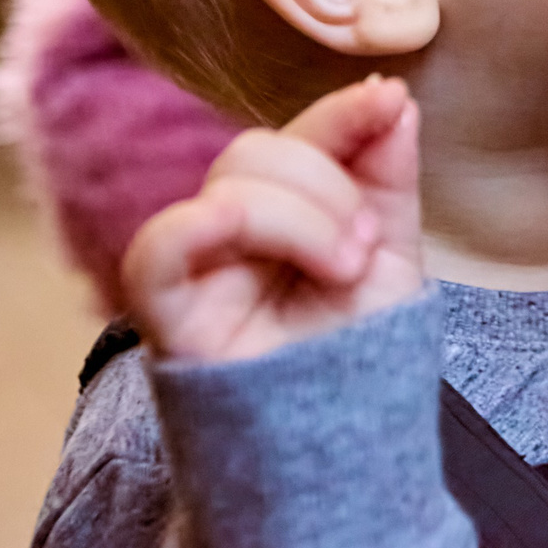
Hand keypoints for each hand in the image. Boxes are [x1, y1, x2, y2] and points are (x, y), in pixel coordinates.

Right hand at [120, 74, 422, 362]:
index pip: (294, 139)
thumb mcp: (391, 255)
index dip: (339, 115)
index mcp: (280, 213)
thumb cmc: (359, 358)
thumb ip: (385, 178)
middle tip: (364, 244)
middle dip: (325, 184)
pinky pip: (156, 249)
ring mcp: (195, 272)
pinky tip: (255, 238)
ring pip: (224, 190)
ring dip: (298, 215)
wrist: (347, 452)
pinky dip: (202, 225)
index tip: (388, 101)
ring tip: (345, 267)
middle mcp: (228, 236)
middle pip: (252, 155)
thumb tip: (391, 95)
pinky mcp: (166, 317)